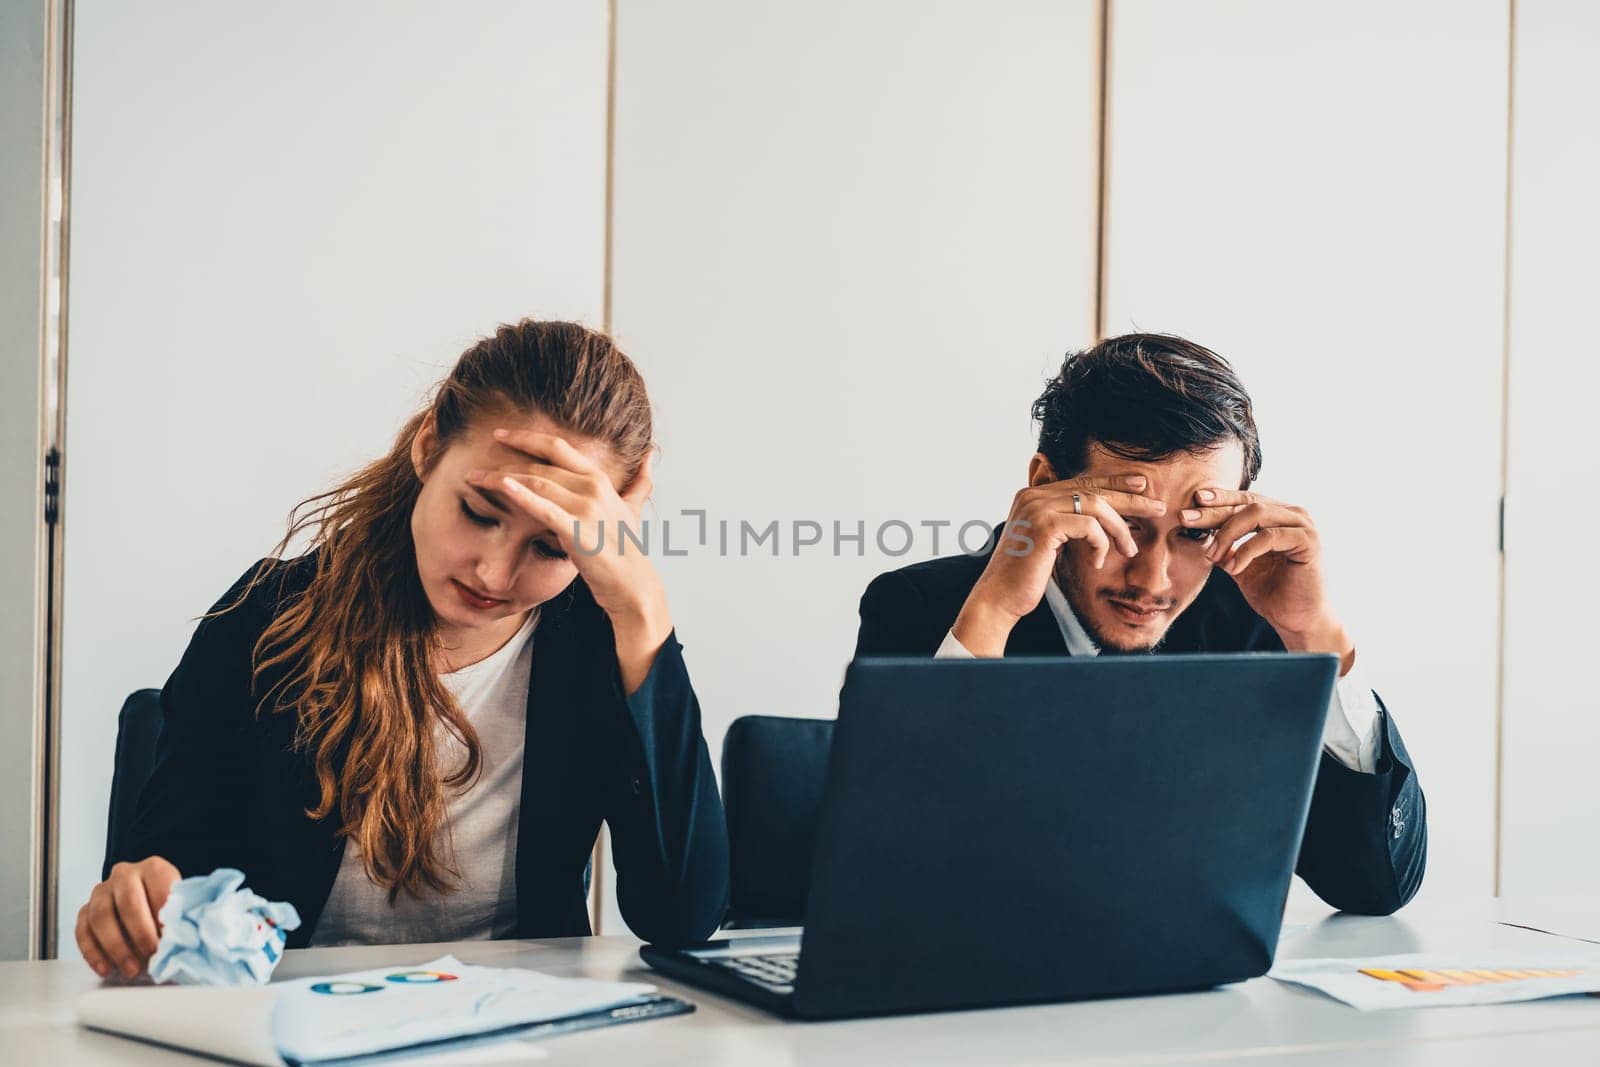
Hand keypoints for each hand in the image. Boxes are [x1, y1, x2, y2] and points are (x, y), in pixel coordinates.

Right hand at [76, 856, 180, 978]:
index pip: (159, 891)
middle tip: (152, 956)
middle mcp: (125, 874)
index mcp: (154, 868)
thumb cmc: (168, 905)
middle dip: (141, 934)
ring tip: (131, 969)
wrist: (146, 901)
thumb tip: (180, 940)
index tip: (171, 941)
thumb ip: (179, 916)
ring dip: (116, 947)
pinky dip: (93, 953)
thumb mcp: (181, 904)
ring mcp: (102, 891)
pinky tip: (105, 969)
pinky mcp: (85, 910)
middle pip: (128, 903)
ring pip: (101, 916)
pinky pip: (82, 930)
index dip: (165, 919)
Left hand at [469, 428, 670, 691]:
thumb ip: (639, 481)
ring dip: (501, 478)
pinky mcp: (577, 530)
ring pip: (536, 482)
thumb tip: (651, 453)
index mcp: (600, 479)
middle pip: (541, 465)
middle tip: (476, 465)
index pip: (558, 447)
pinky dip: (521, 494)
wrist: (633, 584)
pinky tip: (502, 486)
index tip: (500, 434)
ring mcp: (586, 508)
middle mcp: (593, 487)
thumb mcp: (633, 508)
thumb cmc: (627, 548)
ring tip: (475, 478)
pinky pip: (544, 508)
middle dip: (504, 462)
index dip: (527, 437)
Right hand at [953, 474, 1165, 655]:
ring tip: (1129, 549)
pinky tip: (1097, 563)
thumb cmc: (1024, 576)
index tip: (1141, 488)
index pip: (1082, 482)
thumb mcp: (1048, 543)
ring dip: (1119, 529)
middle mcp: (1033, 495)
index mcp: (1033, 495)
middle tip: (1157, 508)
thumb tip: (1098, 519)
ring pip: (1096, 506)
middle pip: (1093, 488)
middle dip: (1130, 499)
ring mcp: (1038, 507)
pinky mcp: (1045, 525)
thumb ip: (1065, 524)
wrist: (999, 598)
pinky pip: (1089, 527)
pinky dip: (1100, 544)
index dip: (1114, 482)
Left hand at [1179, 487, 1353, 668]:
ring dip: (1227, 533)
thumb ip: (1225, 547)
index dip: (1219, 498)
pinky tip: (1233, 568)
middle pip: (1247, 503)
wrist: (1298, 620)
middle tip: (1186, 519)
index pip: (1244, 498)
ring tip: (1211, 555)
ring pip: (1256, 514)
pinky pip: (1270, 536)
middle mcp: (1293, 514)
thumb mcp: (1240, 565)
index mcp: (1278, 516)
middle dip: (1213, 512)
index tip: (1193, 501)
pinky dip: (1247, 551)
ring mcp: (1303, 526)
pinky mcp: (1308, 542)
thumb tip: (1195, 532)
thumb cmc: (1272, 593)